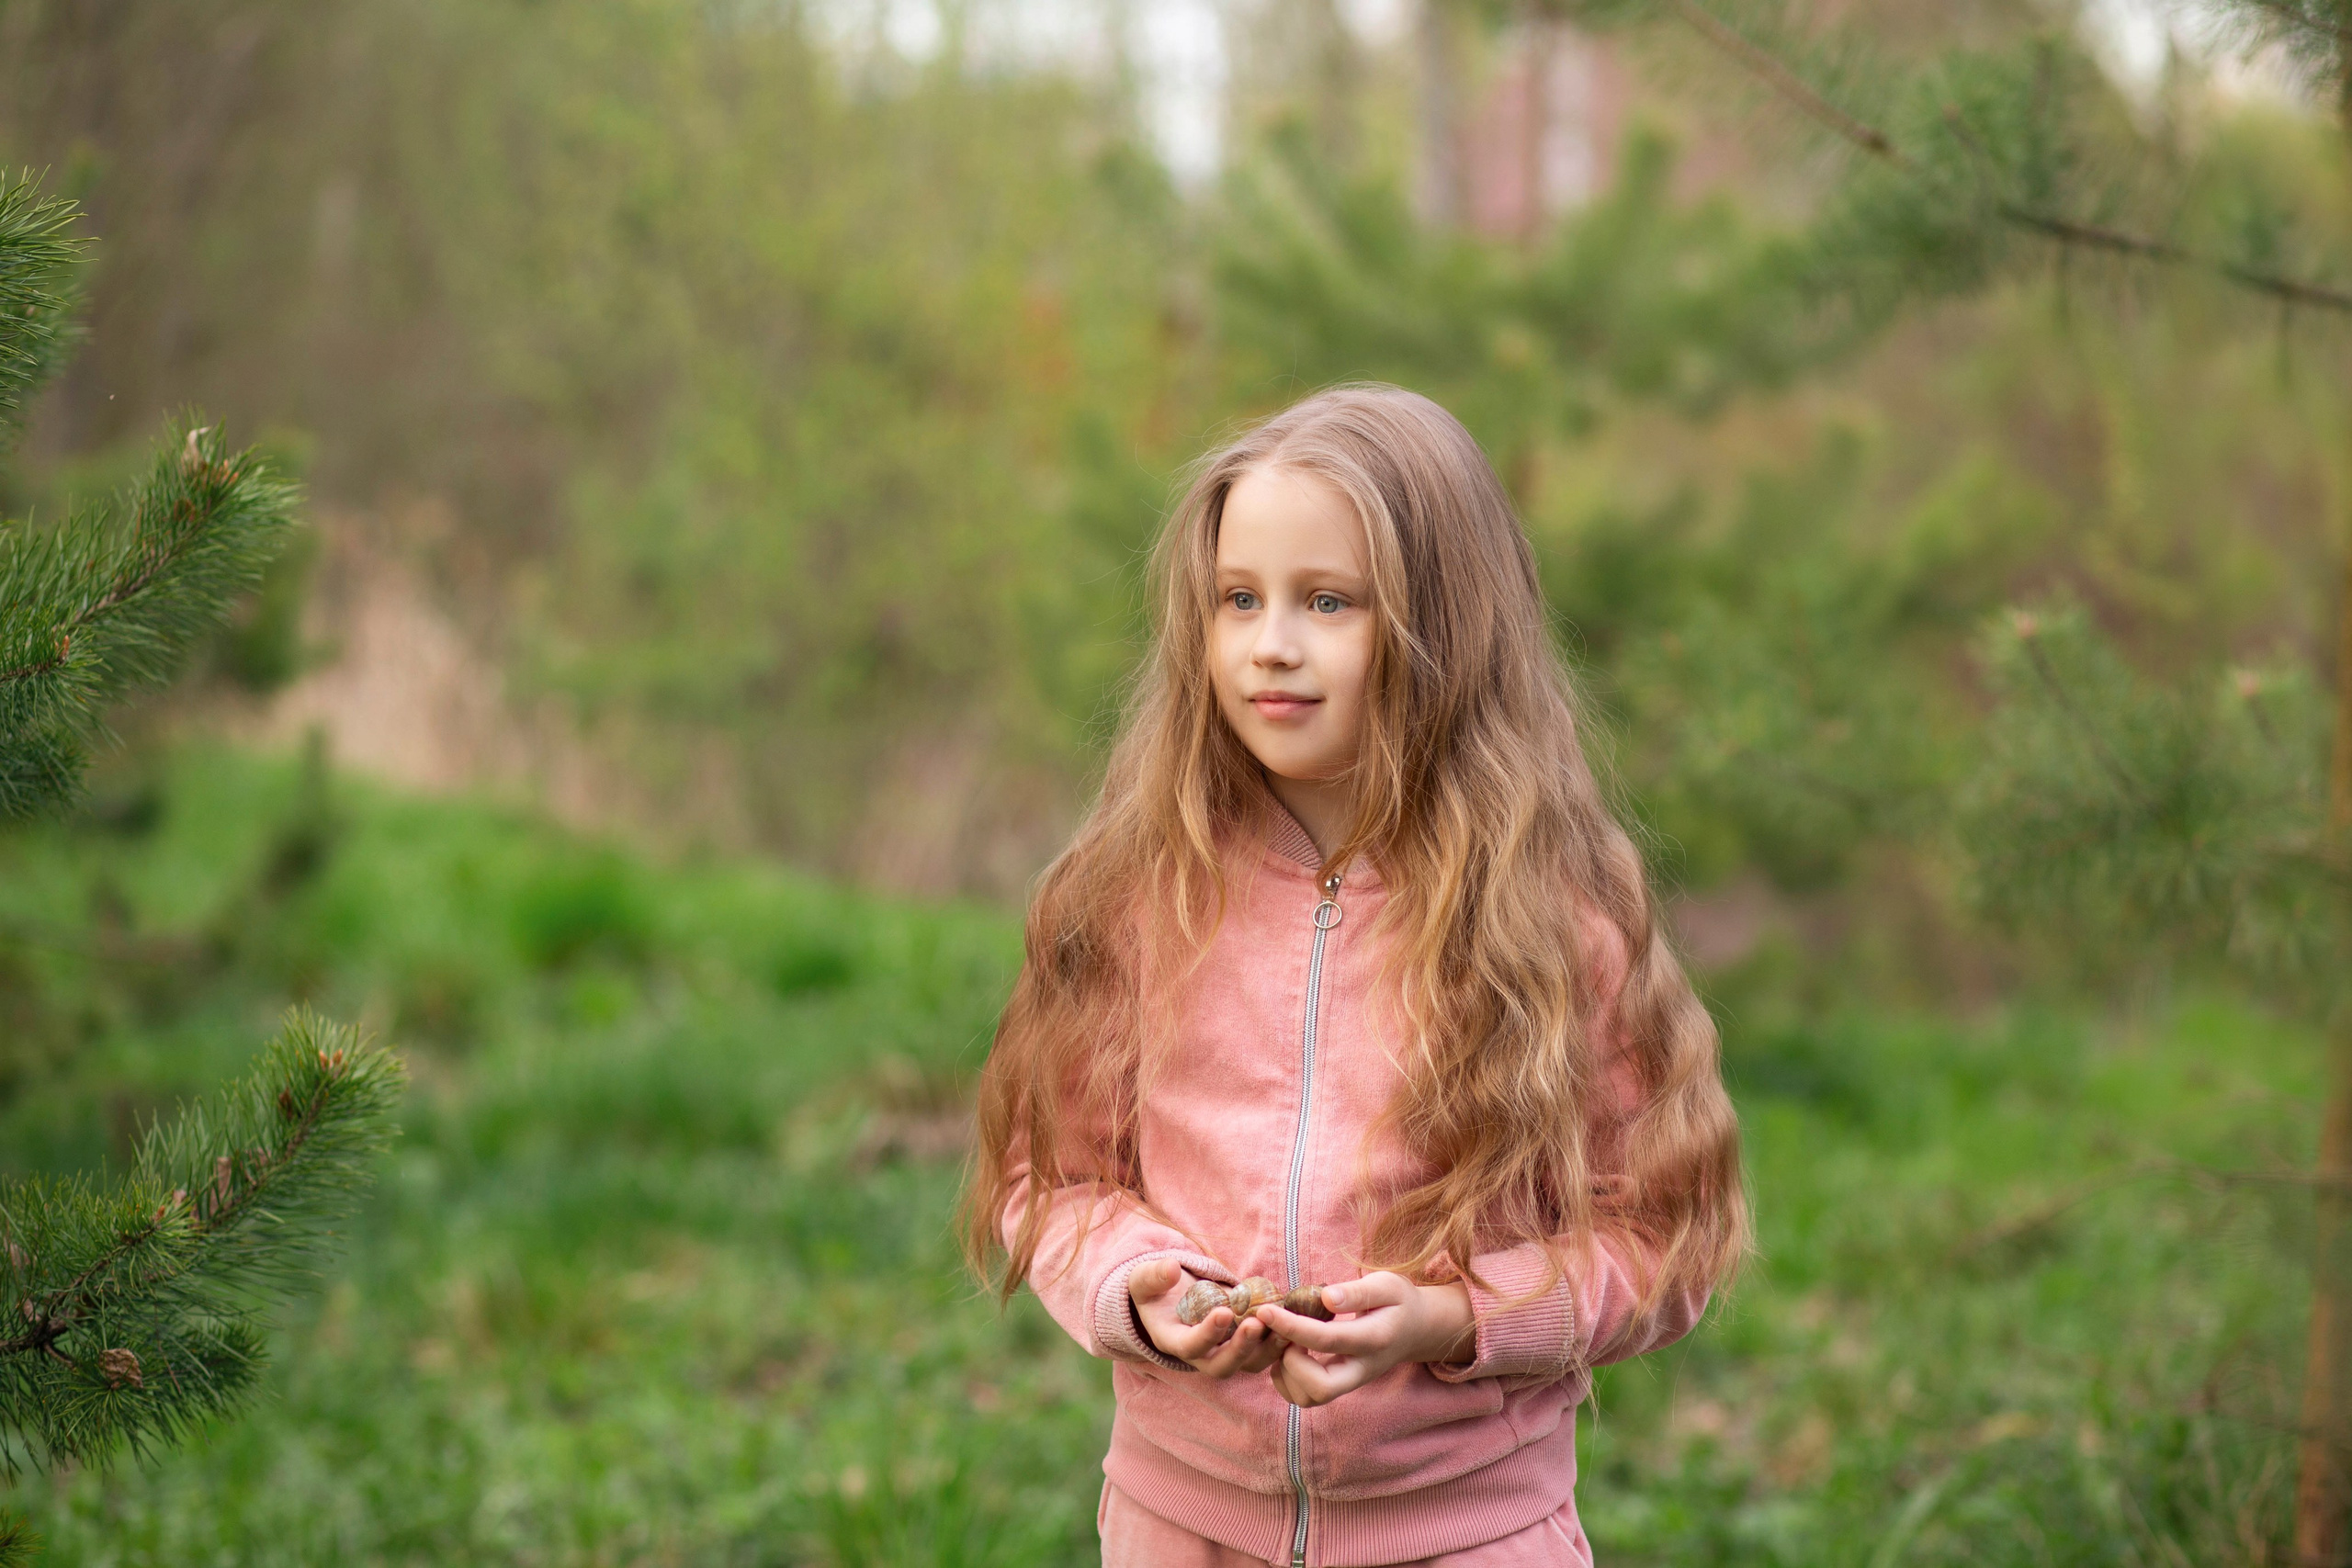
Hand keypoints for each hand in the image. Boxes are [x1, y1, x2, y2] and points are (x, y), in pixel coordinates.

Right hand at [1128, 1259, 1288, 1377]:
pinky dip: (1278, 1342)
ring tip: (1284, 1328)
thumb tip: (1171, 1269)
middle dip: (1240, 1349)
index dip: (1207, 1334)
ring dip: (1267, 1350)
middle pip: (1221, 1366)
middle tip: (1257, 1324)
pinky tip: (1293, 1323)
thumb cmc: (1156, 1289)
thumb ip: (1154, 1275)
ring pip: (1247, 1364)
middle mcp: (1199, 1355)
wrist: (1170, 1298)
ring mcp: (1223, 1352)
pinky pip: (1263, 1352)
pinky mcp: (1243, 1345)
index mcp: (1173, 1341)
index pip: (1190, 1347)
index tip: (1224, 1311)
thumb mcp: (1144, 1279)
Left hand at [1253, 1272, 1474, 1407]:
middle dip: (1291, 1363)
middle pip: (1321, 1388)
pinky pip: (1306, 1398)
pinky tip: (1290, 1353)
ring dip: (1286, 1373)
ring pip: (1310, 1399)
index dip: (1291, 1326)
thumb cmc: (1397, 1302)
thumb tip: (1326, 1298)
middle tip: (1283, 1335)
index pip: (1326, 1340)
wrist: (1417, 1329)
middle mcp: (1362, 1369)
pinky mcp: (1339, 1387)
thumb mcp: (1386, 1285)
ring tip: (1286, 1342)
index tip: (1267, 1310)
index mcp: (1373, 1339)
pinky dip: (1287, 1380)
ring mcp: (1351, 1383)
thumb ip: (1357, 1292)